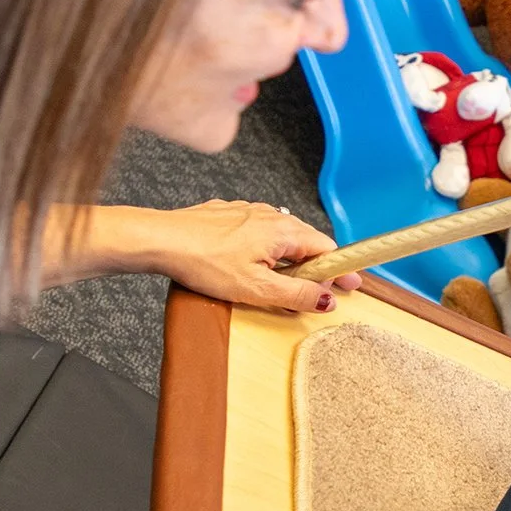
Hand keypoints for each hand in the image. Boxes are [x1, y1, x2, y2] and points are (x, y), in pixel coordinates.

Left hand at [147, 200, 363, 312]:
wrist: (160, 240)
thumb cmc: (204, 262)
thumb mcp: (256, 288)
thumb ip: (297, 293)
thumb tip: (328, 299)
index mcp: (284, 232)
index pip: (327, 249)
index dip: (340, 270)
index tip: (350, 285)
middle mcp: (270, 215)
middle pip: (306, 241)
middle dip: (315, 266)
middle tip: (317, 290)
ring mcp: (248, 211)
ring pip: (281, 236)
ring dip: (289, 257)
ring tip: (281, 281)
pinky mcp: (228, 214)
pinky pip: (258, 230)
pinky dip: (265, 248)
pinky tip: (250, 263)